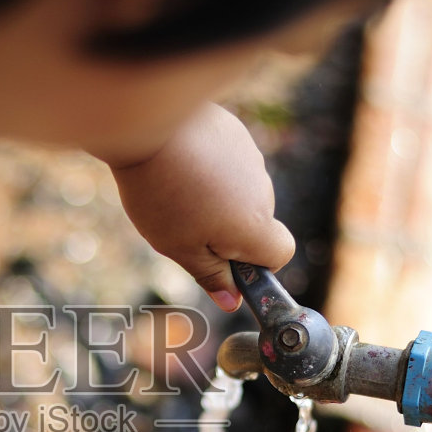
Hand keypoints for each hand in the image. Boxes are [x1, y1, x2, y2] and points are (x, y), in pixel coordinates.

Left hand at [107, 103, 293, 310]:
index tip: (225, 261)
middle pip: (256, 222)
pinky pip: (230, 163)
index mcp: (254, 226)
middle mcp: (262, 192)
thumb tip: (231, 302)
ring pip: (241, 192)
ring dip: (218, 197)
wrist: (150, 128)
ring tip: (176, 190)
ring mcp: (251, 159)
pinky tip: (181, 163)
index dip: (258, 263)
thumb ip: (210, 276)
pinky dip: (212, 168)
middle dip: (228, 229)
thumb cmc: (163, 195)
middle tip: (185, 223)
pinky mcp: (236, 134)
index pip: (281, 253)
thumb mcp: (180, 247)